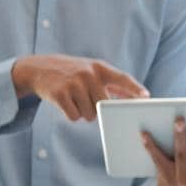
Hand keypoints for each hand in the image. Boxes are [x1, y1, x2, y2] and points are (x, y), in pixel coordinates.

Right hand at [11, 54, 146, 120]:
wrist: (40, 68)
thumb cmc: (74, 72)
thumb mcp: (93, 71)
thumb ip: (114, 84)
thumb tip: (139, 97)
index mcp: (99, 68)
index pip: (122, 78)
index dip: (134, 88)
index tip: (146, 97)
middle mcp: (88, 74)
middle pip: (104, 106)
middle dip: (97, 109)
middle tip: (86, 99)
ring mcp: (74, 84)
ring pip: (90, 115)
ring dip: (83, 112)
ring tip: (74, 98)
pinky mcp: (60, 95)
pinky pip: (74, 117)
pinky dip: (71, 115)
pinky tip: (65, 102)